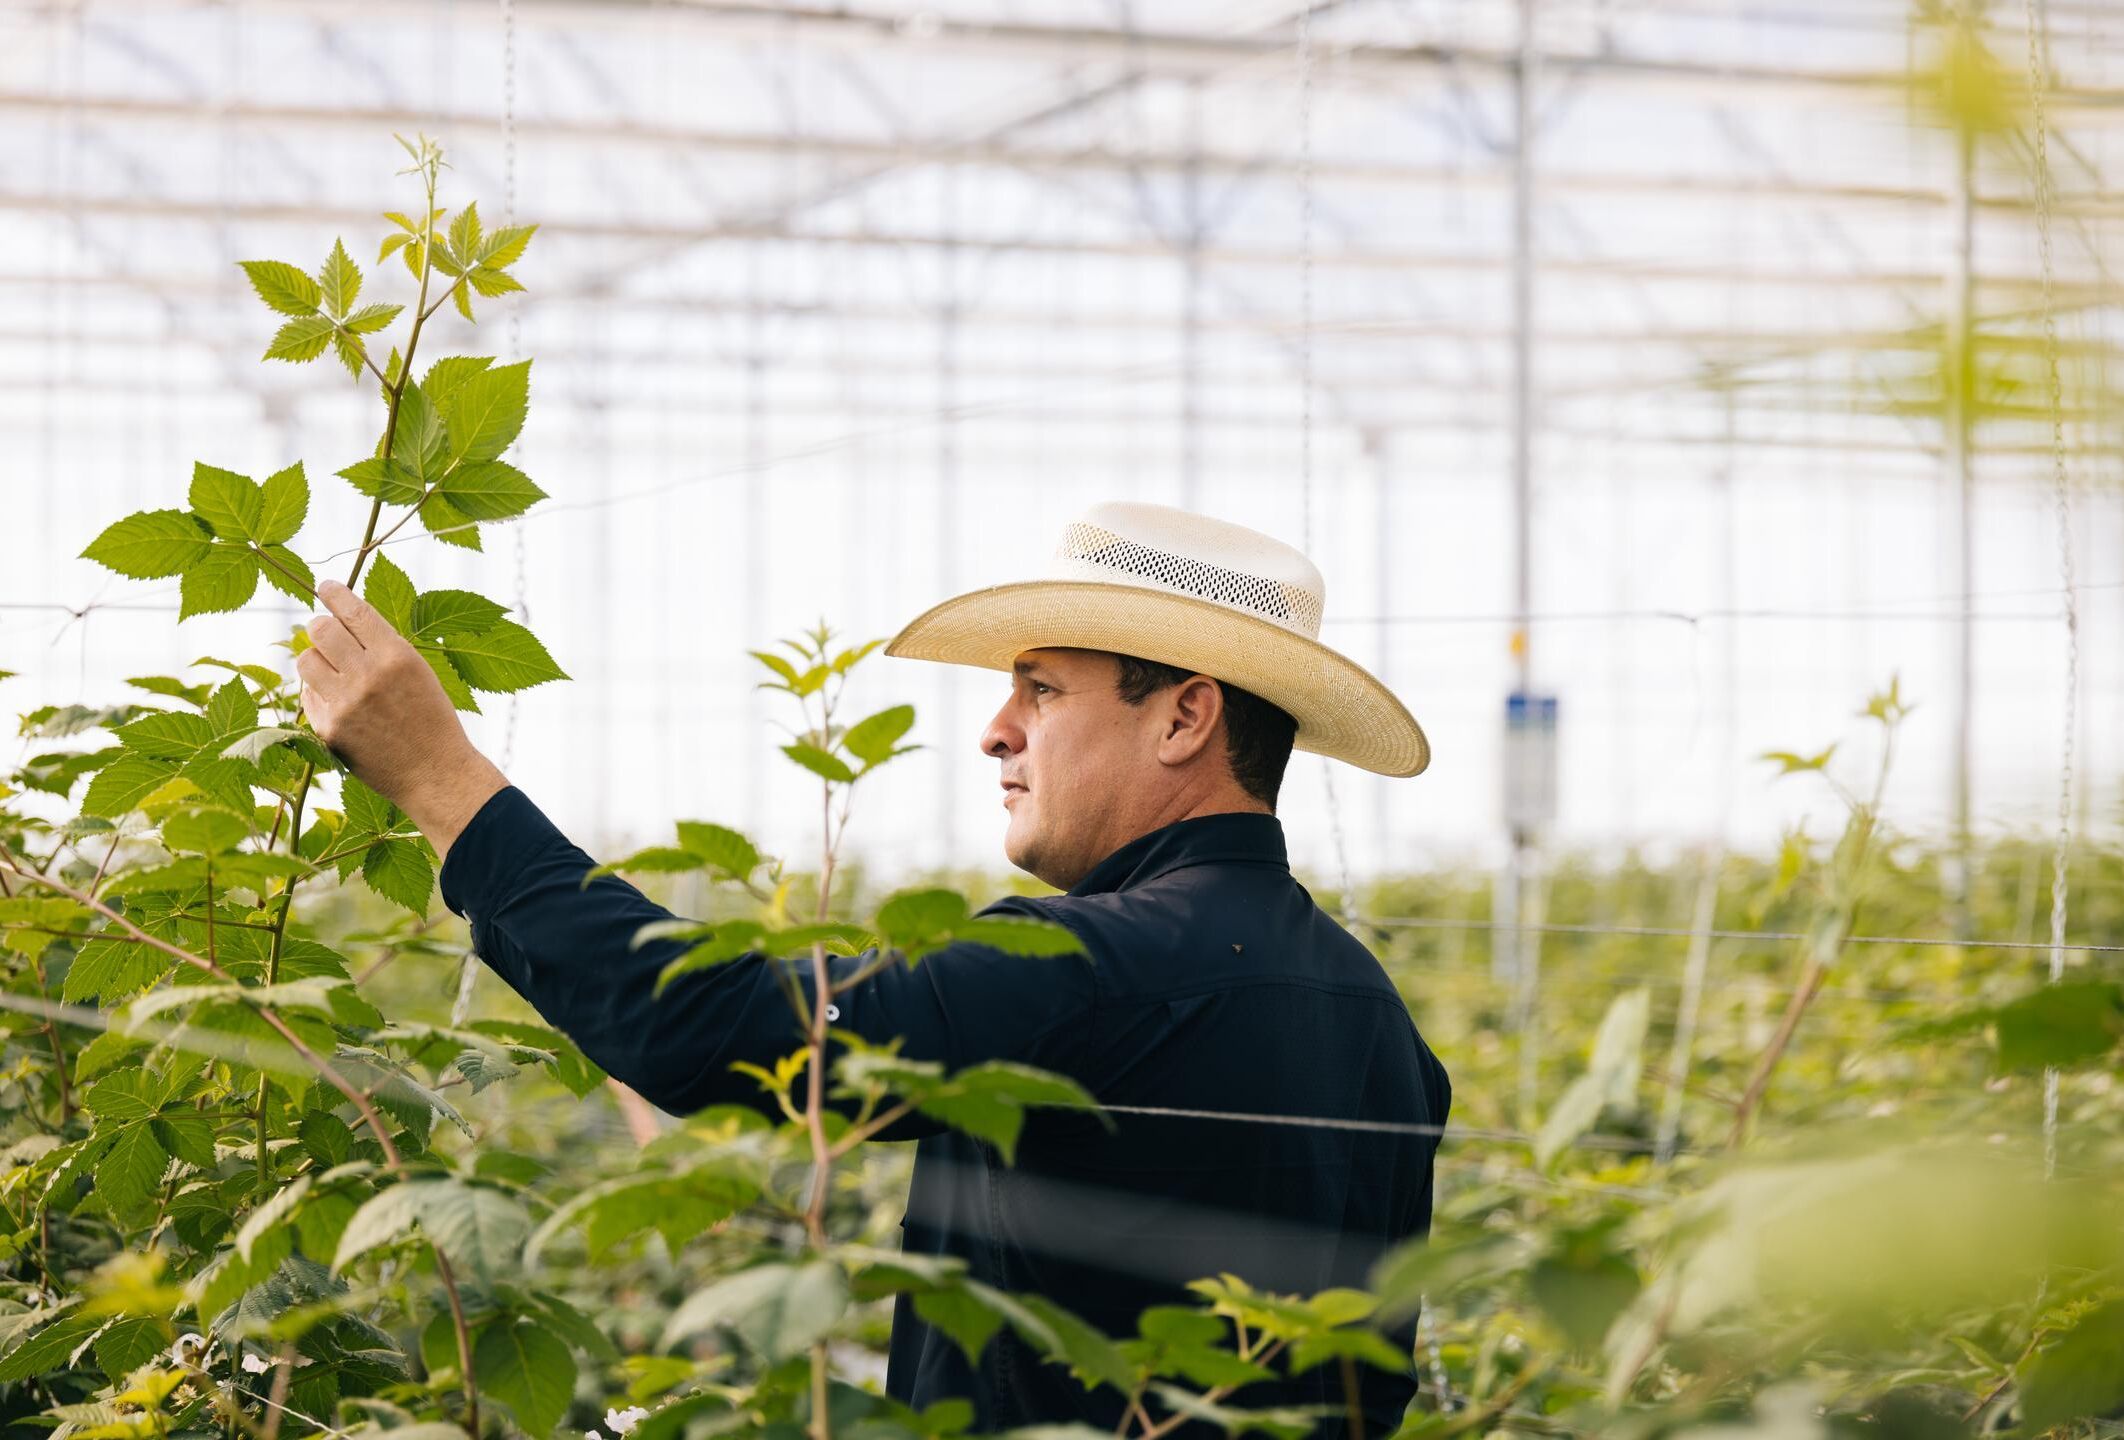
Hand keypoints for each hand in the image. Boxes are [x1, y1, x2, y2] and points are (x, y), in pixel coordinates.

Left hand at [296, 577, 505, 855]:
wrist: (436, 773)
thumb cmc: (430, 719)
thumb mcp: (418, 672)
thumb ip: (382, 646)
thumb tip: (338, 619)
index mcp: (397, 656)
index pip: (353, 610)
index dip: (334, 593)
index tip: (325, 586)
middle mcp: (369, 675)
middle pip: (320, 629)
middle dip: (320, 626)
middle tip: (325, 632)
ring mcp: (346, 704)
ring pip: (305, 660)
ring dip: (314, 658)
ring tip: (330, 668)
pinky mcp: (329, 729)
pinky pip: (308, 696)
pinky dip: (318, 693)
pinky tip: (338, 702)